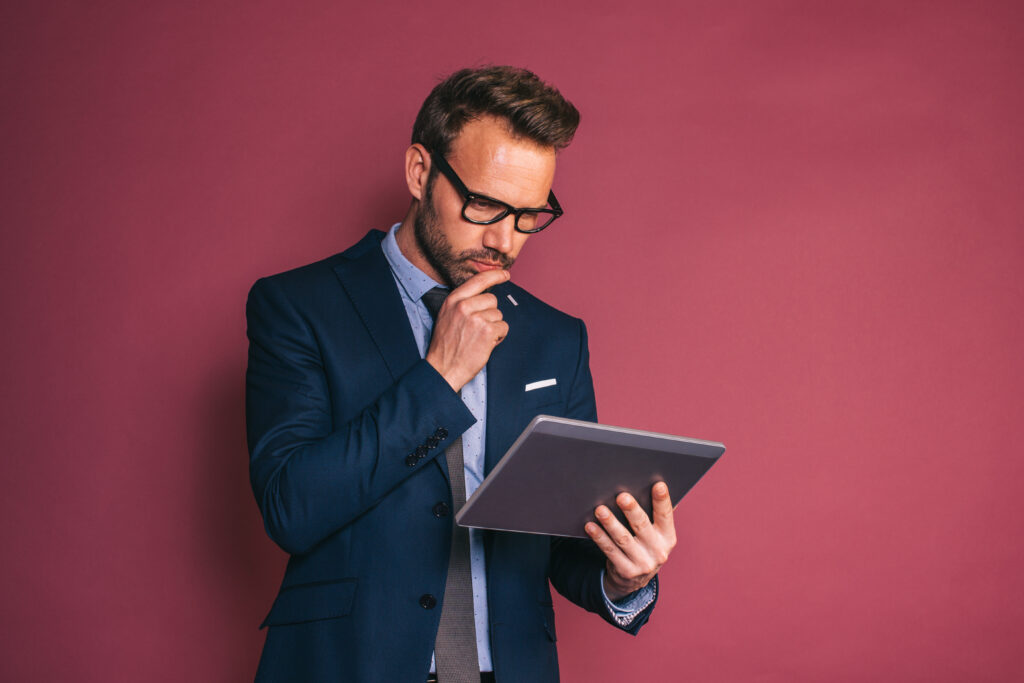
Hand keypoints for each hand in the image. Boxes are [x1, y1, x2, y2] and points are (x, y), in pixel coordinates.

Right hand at [425, 269, 510, 391]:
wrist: (444, 368)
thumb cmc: (446, 345)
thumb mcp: (447, 316)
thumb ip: (462, 303)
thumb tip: (482, 295)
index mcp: (453, 300)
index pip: (478, 280)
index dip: (494, 275)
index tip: (505, 274)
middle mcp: (464, 306)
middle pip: (492, 299)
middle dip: (490, 313)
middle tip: (478, 329)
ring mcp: (476, 318)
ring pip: (498, 315)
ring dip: (494, 327)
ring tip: (479, 338)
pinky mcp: (487, 331)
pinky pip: (503, 327)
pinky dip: (499, 336)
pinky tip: (486, 343)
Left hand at [585, 482, 676, 600]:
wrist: (636, 580)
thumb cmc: (644, 545)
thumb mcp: (655, 534)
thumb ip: (653, 515)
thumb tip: (649, 486)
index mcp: (668, 537)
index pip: (666, 516)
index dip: (662, 501)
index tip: (658, 485)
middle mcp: (658, 551)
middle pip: (642, 526)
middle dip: (631, 510)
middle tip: (621, 497)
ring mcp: (642, 563)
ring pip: (623, 539)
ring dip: (610, 523)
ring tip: (600, 510)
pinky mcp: (626, 571)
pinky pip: (610, 551)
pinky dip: (599, 537)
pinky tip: (590, 526)